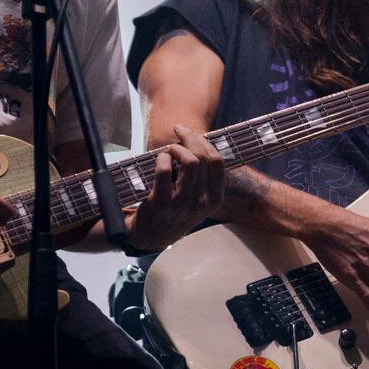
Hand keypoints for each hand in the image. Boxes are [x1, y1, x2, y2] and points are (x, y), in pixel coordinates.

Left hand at [125, 125, 225, 250]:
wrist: (151, 236)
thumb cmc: (175, 211)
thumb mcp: (198, 200)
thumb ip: (202, 177)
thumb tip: (198, 141)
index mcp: (214, 200)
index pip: (218, 162)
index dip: (205, 142)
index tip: (193, 134)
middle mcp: (202, 203)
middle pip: (203, 158)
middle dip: (190, 138)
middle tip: (179, 132)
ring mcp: (182, 204)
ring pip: (190, 161)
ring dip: (177, 148)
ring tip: (169, 150)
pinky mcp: (161, 203)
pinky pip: (165, 170)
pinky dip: (162, 158)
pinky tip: (160, 160)